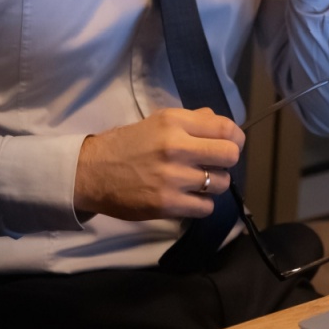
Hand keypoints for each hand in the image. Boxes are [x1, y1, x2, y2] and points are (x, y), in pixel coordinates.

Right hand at [73, 107, 243, 220]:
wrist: (92, 172)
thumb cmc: (127, 145)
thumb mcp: (157, 122)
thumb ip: (192, 120)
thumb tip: (220, 124)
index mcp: (175, 122)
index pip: (226, 128)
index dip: (236, 138)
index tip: (231, 144)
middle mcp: (176, 146)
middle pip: (230, 155)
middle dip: (227, 161)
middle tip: (215, 165)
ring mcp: (173, 177)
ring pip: (222, 183)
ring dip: (215, 185)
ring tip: (198, 182)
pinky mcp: (167, 204)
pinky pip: (206, 207)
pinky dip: (201, 204)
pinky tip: (188, 197)